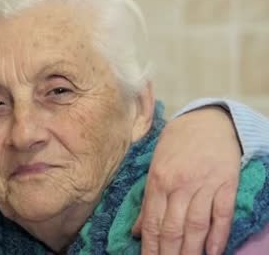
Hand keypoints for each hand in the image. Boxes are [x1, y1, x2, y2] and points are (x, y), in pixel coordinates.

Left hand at [133, 106, 240, 254]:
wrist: (207, 121)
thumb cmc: (176, 147)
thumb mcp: (155, 169)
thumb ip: (147, 202)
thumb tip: (137, 232)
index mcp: (158, 181)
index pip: (153, 222)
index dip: (151, 247)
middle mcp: (179, 185)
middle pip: (173, 228)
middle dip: (169, 254)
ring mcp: (204, 185)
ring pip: (196, 225)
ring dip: (191, 251)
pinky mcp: (226, 184)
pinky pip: (222, 214)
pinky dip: (219, 235)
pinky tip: (213, 252)